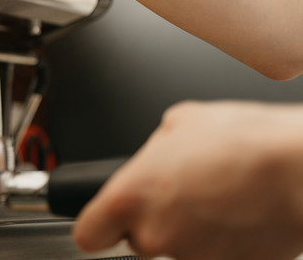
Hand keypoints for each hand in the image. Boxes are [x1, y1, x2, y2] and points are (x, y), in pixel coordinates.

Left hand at [73, 101, 302, 259]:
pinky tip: (239, 214)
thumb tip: (153, 158)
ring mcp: (193, 258)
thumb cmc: (247, 143)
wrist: (302, 170)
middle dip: (156, 220)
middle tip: (184, 192)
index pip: (88, 234)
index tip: (106, 218)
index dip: (98, 225)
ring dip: (192, 230)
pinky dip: (224, 242)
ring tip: (220, 196)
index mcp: (131, 196)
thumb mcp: (180, 123)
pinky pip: (216, 256)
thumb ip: (153, 152)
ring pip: (178, 249)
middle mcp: (155, 234)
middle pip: (138, 241)